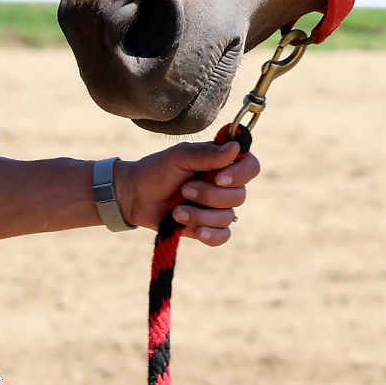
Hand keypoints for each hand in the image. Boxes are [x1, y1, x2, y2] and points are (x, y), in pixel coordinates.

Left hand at [116, 140, 260, 243]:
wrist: (135, 196)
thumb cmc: (157, 170)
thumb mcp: (179, 157)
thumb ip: (207, 154)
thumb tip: (236, 148)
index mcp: (221, 163)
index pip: (250, 166)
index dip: (240, 174)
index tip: (218, 178)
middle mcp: (224, 186)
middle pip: (239, 196)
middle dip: (210, 196)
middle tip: (184, 190)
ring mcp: (216, 208)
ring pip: (228, 217)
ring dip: (200, 215)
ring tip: (176, 211)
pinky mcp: (207, 227)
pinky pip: (223, 236)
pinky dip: (211, 235)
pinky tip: (197, 232)